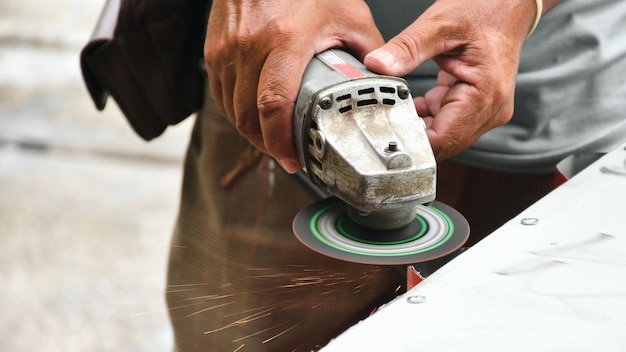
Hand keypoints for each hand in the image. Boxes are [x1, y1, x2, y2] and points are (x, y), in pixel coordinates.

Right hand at [205, 0, 383, 172]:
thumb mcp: (349, 13)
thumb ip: (370, 51)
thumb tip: (383, 82)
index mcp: (284, 38)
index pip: (274, 105)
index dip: (280, 141)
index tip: (294, 160)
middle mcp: (248, 45)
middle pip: (248, 116)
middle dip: (267, 145)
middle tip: (287, 157)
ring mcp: (225, 48)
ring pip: (231, 110)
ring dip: (251, 132)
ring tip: (272, 141)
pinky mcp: (214, 48)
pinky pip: (220, 94)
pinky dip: (236, 112)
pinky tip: (254, 117)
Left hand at [363, 0, 541, 160]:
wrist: (508, 4)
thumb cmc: (484, 10)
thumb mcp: (439, 25)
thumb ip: (407, 48)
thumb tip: (377, 65)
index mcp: (486, 94)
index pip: (444, 140)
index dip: (412, 142)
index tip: (384, 135)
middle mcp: (490, 110)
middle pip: (444, 143)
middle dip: (412, 136)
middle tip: (380, 122)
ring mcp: (485, 111)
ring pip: (443, 136)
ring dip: (417, 127)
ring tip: (392, 109)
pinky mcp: (475, 107)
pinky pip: (445, 123)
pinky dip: (425, 118)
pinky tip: (410, 103)